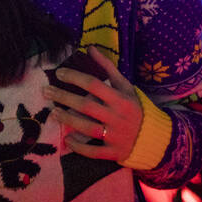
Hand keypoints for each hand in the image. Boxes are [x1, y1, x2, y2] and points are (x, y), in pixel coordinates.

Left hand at [43, 46, 142, 162]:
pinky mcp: (114, 153)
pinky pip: (94, 152)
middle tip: (46, 91)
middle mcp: (118, 117)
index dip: (74, 77)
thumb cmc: (135, 107)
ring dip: (68, 120)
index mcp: (121, 98)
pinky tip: (67, 140)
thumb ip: (108, 67)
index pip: (93, 84)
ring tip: (53, 112)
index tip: (59, 73)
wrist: (156, 137)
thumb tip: (90, 48)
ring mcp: (116, 136)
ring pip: (87, 128)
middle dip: (64, 97)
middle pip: (86, 106)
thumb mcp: (125, 86)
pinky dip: (79, 147)